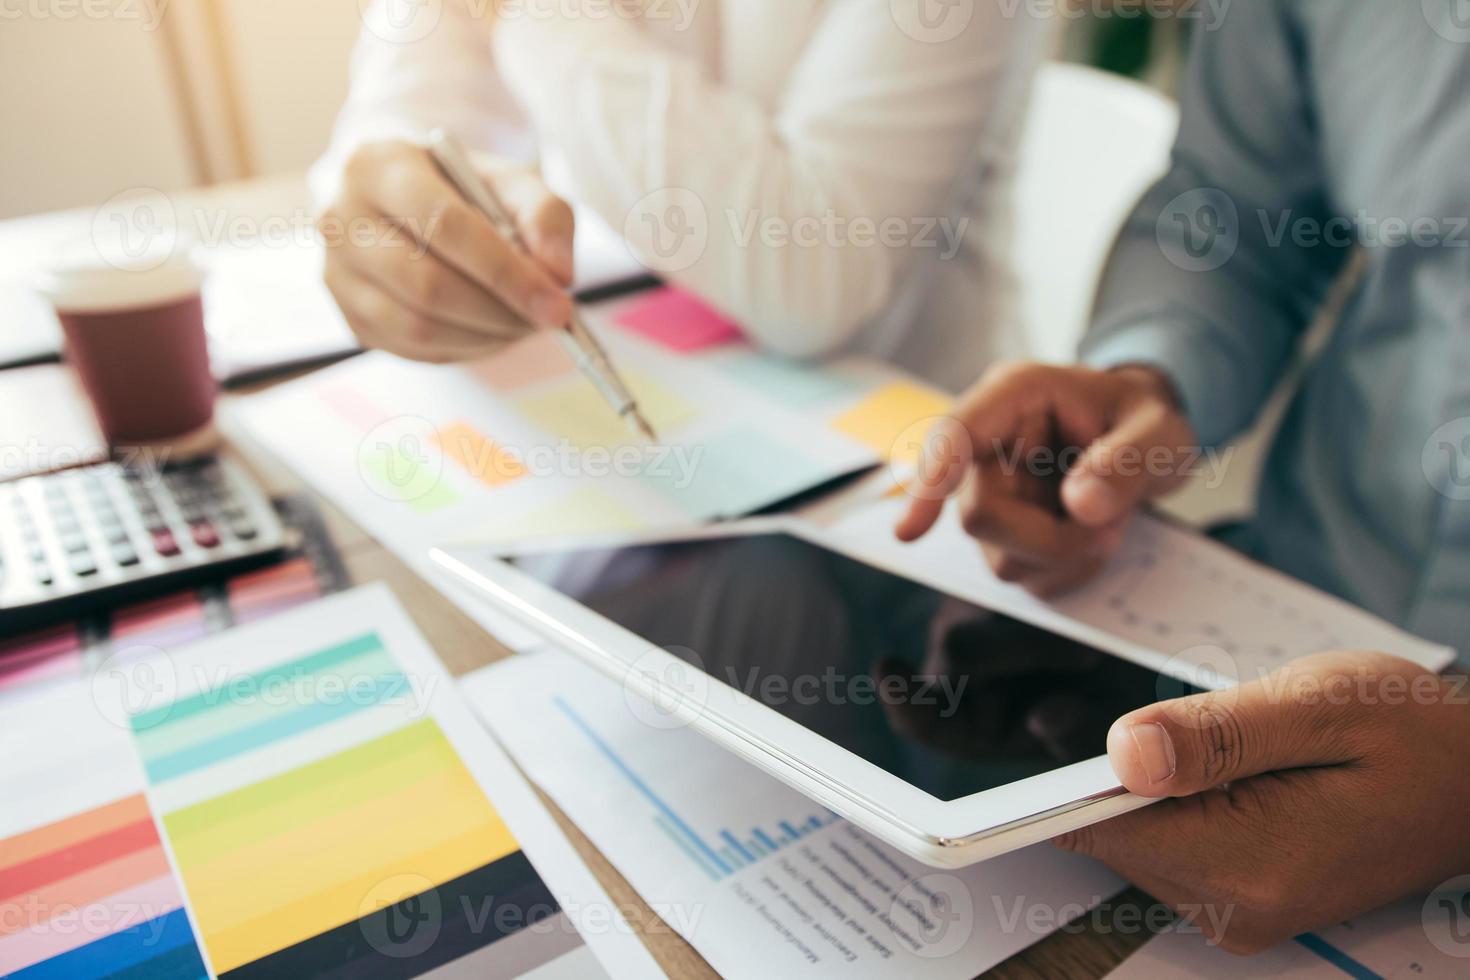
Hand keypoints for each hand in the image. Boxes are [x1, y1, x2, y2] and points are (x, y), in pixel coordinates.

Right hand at [319, 140, 573, 363]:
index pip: (444, 226)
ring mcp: (337, 274)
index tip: (558, 303)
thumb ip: (546, 216)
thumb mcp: (511, 181)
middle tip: (547, 319)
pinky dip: (465, 349)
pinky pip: (413, 350)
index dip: (507, 272)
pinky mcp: (349, 317)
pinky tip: (491, 331)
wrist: (409, 200)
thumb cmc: (462, 189)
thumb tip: (559, 275)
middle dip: (500, 312)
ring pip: (417, 326)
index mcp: (379, 166)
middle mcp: (342, 219)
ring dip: (486, 336)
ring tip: (523, 323)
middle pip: (427, 284)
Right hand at [894, 362, 1196, 594]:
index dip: (928, 483)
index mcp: (1015, 396)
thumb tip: (1080, 505)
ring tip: (1106, 521)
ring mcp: (988, 493)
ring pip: (1000, 557)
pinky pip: (1022, 577)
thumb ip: (1131, 459)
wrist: (1140, 438)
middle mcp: (988, 445)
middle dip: (1050, 538)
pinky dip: (1065, 571)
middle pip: (979, 516)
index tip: (908, 534)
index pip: (955, 436)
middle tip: (1111, 524)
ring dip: (1064, 556)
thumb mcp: (1162, 429)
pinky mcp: (1000, 533)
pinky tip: (1089, 537)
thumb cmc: (1142, 419)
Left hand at [1055, 651, 1469, 952]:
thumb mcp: (1321, 704)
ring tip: (1243, 749)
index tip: (1066, 740)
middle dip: (1132, 772)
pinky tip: (1240, 773)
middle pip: (1116, 834)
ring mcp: (1241, 911)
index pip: (1104, 833)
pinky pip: (1174, 843)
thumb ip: (1215, 733)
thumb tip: (1121, 754)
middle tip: (1205, 727)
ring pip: (1141, 837)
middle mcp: (1238, 908)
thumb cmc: (1415, 733)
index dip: (1072, 785)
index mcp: (1251, 864)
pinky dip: (1186, 800)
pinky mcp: (1245, 898)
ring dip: (1164, 784)